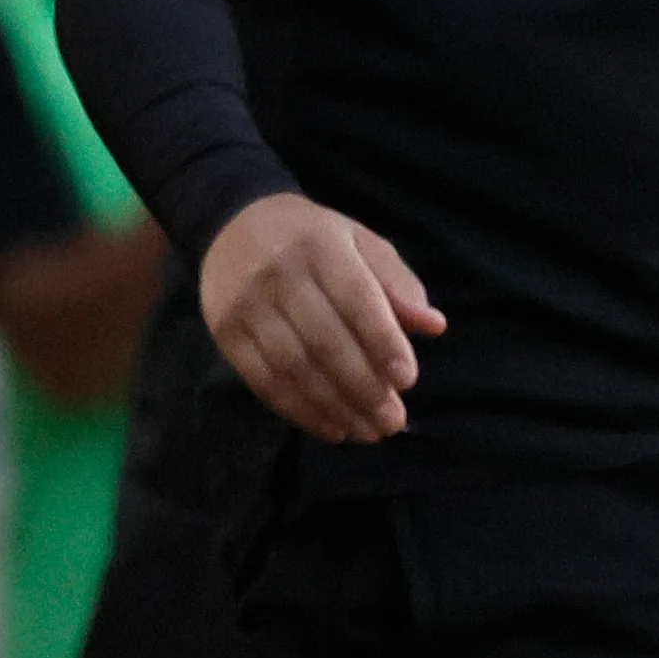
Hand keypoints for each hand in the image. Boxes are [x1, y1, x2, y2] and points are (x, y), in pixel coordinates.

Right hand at [195, 193, 445, 444]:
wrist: (233, 225)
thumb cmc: (313, 239)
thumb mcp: (360, 243)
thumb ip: (397, 283)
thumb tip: (434, 326)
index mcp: (321, 245)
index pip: (356, 299)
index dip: (383, 341)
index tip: (408, 380)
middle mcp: (279, 274)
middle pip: (325, 341)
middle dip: (363, 388)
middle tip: (393, 421)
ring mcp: (246, 305)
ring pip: (293, 368)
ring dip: (334, 407)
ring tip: (367, 432)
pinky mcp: (224, 332)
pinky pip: (262, 380)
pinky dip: (298, 409)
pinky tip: (329, 426)